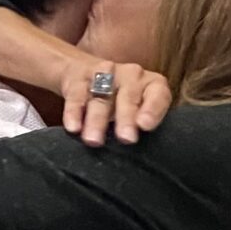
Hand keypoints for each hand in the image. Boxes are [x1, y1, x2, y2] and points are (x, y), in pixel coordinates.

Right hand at [55, 49, 171, 147]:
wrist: (86, 73)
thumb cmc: (121, 101)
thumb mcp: (139, 110)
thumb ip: (144, 127)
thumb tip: (147, 156)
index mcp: (151, 84)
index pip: (157, 94)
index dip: (152, 109)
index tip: (145, 126)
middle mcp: (130, 76)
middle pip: (128, 97)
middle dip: (126, 118)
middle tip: (126, 138)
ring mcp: (104, 74)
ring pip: (101, 97)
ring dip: (96, 120)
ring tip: (94, 140)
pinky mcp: (79, 78)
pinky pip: (76, 95)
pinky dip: (74, 112)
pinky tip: (73, 127)